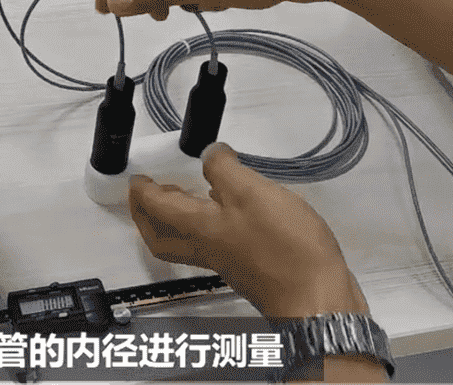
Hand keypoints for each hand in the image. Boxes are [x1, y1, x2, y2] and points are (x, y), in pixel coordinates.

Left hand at [128, 142, 369, 317]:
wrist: (315, 298)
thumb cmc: (283, 247)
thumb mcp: (252, 192)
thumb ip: (225, 170)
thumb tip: (209, 154)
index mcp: (197, 227)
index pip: (155, 208)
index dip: (142, 191)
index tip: (137, 177)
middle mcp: (203, 247)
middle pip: (158, 235)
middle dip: (145, 213)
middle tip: (147, 191)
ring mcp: (223, 260)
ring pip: (181, 240)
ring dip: (171, 219)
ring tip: (180, 195)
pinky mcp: (244, 266)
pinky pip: (206, 243)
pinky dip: (201, 225)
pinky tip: (222, 211)